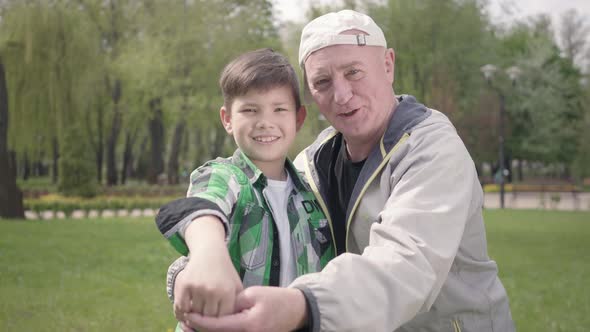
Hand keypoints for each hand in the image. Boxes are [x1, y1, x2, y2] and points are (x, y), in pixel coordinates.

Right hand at [173, 216, 242, 319]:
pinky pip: (181, 307)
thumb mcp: (236, 286)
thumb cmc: (224, 273)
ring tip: (198, 313)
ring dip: (194, 316)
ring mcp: (198, 287)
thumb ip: (237, 305)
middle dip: (207, 321)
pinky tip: (188, 310)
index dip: (219, 323)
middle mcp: (213, 290)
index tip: (217, 323)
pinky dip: (182, 312)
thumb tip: (234, 325)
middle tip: (205, 320)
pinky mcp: (184, 284)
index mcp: (228, 292)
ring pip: (194, 314)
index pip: (222, 319)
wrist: (209, 252)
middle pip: (207, 318)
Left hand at [182, 286, 307, 331]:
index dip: (200, 322)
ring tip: (192, 326)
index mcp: (248, 325)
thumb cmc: (275, 298)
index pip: (218, 326)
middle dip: (200, 331)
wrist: (296, 311)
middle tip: (185, 323)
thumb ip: (233, 301)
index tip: (187, 315)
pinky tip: (209, 327)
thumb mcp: (253, 294)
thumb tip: (214, 307)